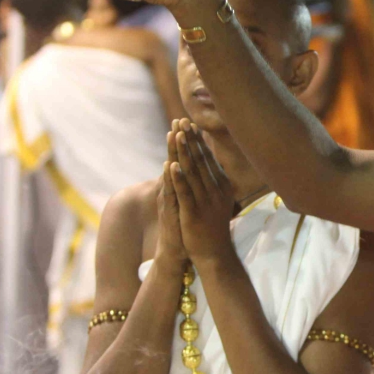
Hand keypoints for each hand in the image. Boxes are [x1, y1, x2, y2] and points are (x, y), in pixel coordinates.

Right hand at [154, 122, 186, 267]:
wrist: (178, 253)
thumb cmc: (186, 228)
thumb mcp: (192, 204)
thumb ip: (194, 187)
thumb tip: (204, 173)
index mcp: (180, 187)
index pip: (183, 159)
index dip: (186, 142)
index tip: (189, 122)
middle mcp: (173, 190)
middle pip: (176, 160)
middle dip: (178, 140)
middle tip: (179, 120)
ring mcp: (170, 200)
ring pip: (171, 173)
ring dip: (172, 153)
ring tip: (173, 135)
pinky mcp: (170, 212)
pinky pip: (169, 193)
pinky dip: (170, 180)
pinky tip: (169, 166)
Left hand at [169, 122, 236, 265]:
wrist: (215, 255)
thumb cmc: (213, 227)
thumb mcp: (218, 201)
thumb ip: (214, 182)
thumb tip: (210, 164)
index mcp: (221, 186)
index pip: (208, 159)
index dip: (198, 141)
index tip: (189, 124)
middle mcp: (215, 191)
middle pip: (200, 160)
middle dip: (190, 140)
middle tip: (181, 120)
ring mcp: (205, 202)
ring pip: (193, 172)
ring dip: (184, 152)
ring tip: (177, 134)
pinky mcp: (193, 213)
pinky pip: (185, 193)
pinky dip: (178, 178)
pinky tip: (171, 165)